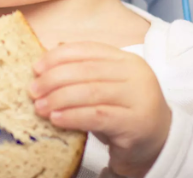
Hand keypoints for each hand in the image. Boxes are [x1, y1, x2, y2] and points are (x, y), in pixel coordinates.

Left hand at [30, 42, 171, 177]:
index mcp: (125, 59)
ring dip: (59, 98)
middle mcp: (135, 74)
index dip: (59, 56)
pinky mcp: (135, 123)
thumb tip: (48, 58)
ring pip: (91, 92)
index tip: (36, 67)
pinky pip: (98, 116)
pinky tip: (56, 118)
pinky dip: (73, 116)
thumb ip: (84, 71)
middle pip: (87, 70)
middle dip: (54, 78)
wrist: (159, 142)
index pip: (88, 50)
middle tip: (33, 89)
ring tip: (40, 106)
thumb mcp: (106, 86)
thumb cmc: (124, 110)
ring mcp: (138, 97)